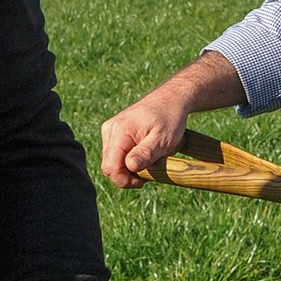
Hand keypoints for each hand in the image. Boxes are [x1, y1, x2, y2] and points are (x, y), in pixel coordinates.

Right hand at [100, 52, 245, 189]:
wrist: (171, 99)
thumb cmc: (170, 118)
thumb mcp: (162, 139)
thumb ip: (145, 153)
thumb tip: (130, 167)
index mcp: (119, 132)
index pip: (110, 168)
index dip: (125, 181)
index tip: (145, 180)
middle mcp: (110, 130)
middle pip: (109, 167)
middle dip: (127, 175)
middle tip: (150, 171)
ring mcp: (110, 130)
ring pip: (111, 162)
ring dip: (128, 168)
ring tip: (149, 160)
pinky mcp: (114, 132)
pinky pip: (115, 154)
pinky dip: (128, 160)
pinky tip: (143, 154)